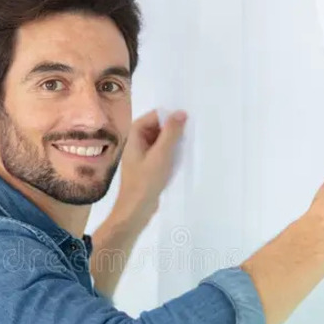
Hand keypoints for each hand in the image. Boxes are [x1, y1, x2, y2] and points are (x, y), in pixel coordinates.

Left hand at [115, 109, 187, 227]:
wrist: (136, 210)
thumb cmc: (146, 181)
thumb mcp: (161, 155)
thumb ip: (171, 133)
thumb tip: (180, 113)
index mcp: (134, 138)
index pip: (150, 117)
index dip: (166, 115)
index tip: (184, 117)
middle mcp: (136, 145)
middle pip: (155, 129)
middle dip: (171, 128)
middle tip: (190, 130)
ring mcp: (142, 157)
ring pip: (159, 142)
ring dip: (172, 141)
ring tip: (188, 143)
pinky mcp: (148, 168)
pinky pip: (161, 154)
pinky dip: (170, 153)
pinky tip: (181, 158)